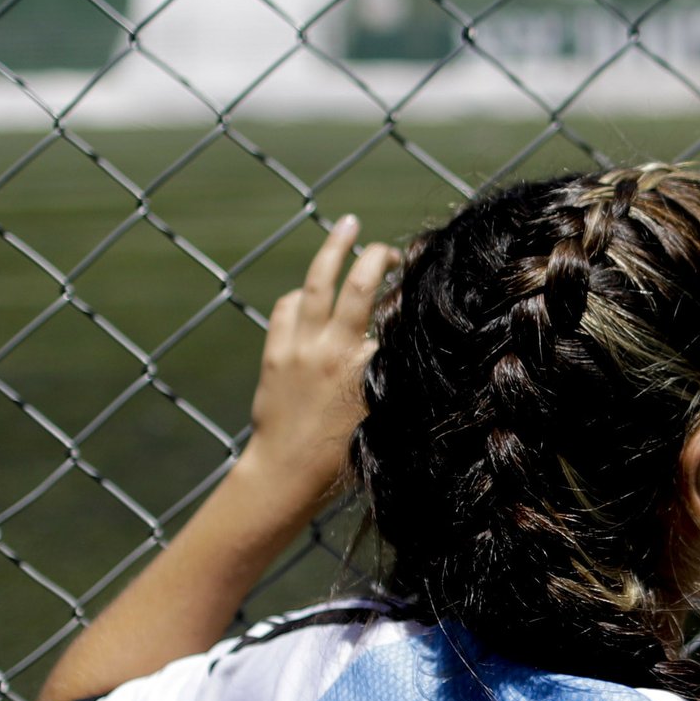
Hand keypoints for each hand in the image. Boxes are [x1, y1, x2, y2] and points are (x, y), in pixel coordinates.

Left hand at [234, 215, 396, 518]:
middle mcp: (333, 351)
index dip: (411, 297)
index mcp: (366, 368)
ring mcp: (300, 348)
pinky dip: (300, 295)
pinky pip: (287, 307)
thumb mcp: (381, 419)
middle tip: (389, 249)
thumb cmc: (340, 459)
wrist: (284, 475)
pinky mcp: (275, 353)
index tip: (424, 284)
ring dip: (334, 249)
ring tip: (348, 225)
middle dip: (377, 256)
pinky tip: (310, 294)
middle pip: (359, 285)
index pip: (395, 317)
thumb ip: (390, 378)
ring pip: (316, 284)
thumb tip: (408, 345)